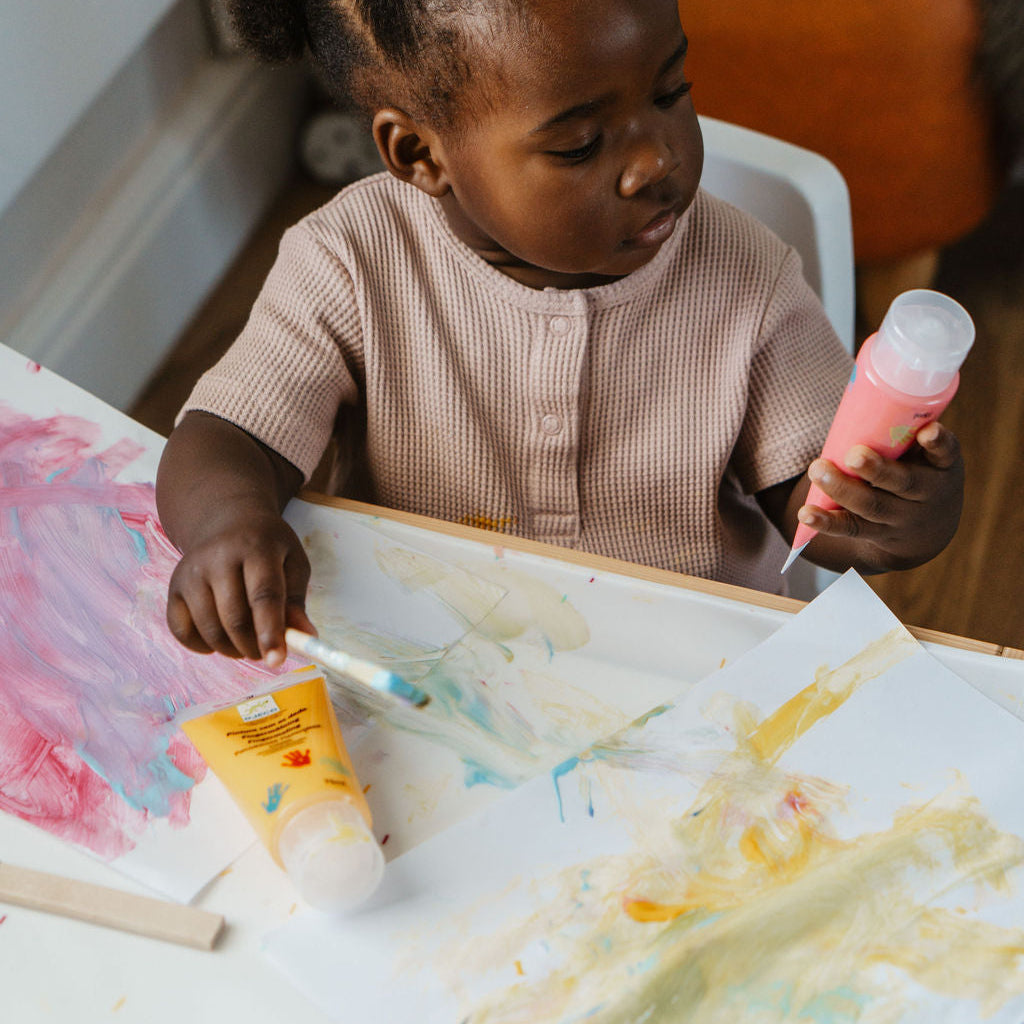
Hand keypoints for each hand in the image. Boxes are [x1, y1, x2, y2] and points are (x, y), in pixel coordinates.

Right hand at [166, 509, 314, 665]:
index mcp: (256, 548)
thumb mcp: (293, 563)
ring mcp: (190, 573)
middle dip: (253, 647)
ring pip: (209, 629)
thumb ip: (297, 602)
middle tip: (265, 653)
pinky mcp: (174, 588)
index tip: (278, 661)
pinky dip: (202, 646)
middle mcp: (217, 558)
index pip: (263, 595)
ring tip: (247, 645)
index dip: (270, 632)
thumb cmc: (268, 549)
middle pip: (234, 618)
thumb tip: (306, 638)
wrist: (226, 523)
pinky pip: (182, 631)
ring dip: (231, 649)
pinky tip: (220, 638)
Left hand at [798, 421, 963, 571]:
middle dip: (877, 469)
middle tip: (853, 454)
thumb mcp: (925, 453)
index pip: (945, 453)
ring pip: (872, 506)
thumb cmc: (918, 470)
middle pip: (902, 483)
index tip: (929, 431)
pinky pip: (850, 529)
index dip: (938, 443)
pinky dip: (826, 522)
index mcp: (941, 466)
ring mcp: (900, 518)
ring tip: (817, 470)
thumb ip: (902, 427)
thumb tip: (863, 380)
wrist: (927, 529)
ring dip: (842, 489)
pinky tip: (805, 513)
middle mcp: (925, 494)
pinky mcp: (875, 534)